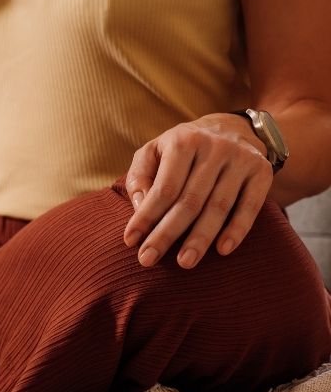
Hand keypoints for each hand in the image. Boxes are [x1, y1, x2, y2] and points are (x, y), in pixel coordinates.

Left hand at [123, 114, 273, 268]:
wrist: (231, 128)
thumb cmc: (182, 149)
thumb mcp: (154, 151)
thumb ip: (139, 177)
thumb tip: (139, 208)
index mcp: (183, 141)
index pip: (163, 187)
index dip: (146, 216)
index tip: (130, 241)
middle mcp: (214, 147)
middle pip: (189, 200)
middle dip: (167, 233)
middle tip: (148, 260)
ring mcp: (240, 159)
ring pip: (219, 206)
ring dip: (201, 238)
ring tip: (185, 262)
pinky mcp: (262, 171)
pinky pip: (250, 206)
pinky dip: (237, 229)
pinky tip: (223, 250)